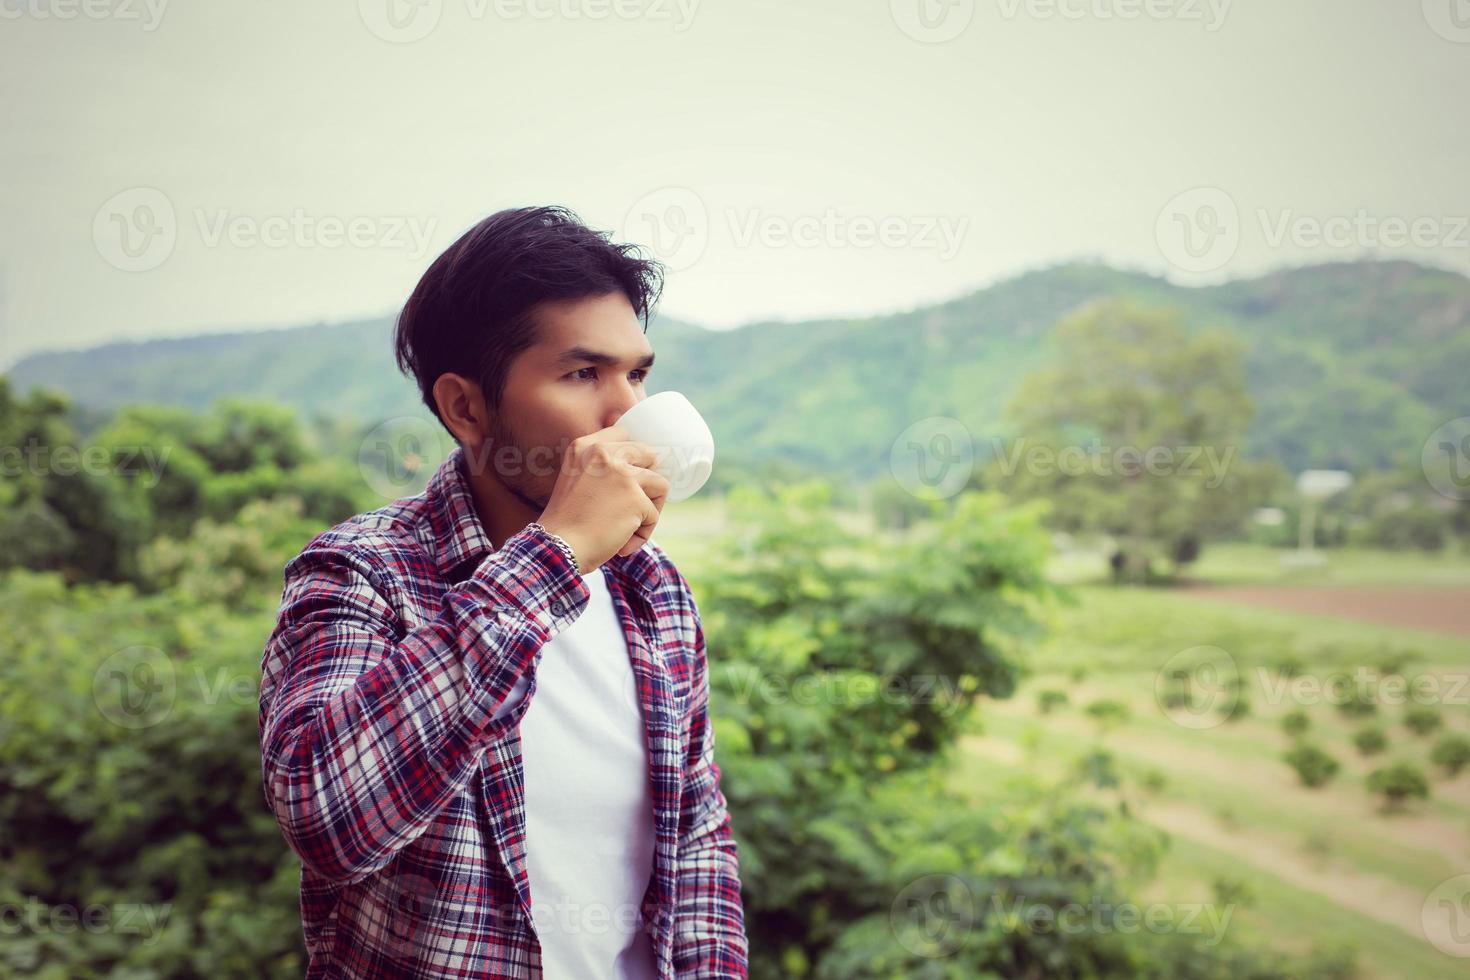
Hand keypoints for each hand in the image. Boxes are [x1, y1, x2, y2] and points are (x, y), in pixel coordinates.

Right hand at [537, 424, 670, 571]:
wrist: (558, 548)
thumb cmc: (568, 523)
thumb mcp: (576, 479)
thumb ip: (601, 468)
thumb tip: (648, 463)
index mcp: (585, 446)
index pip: (624, 435)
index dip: (634, 457)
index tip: (628, 479)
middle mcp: (603, 453)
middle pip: (649, 456)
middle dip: (646, 484)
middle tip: (632, 506)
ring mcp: (622, 474)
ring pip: (659, 485)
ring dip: (647, 511)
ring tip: (625, 529)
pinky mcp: (635, 498)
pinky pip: (654, 515)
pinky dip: (641, 534)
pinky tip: (620, 545)